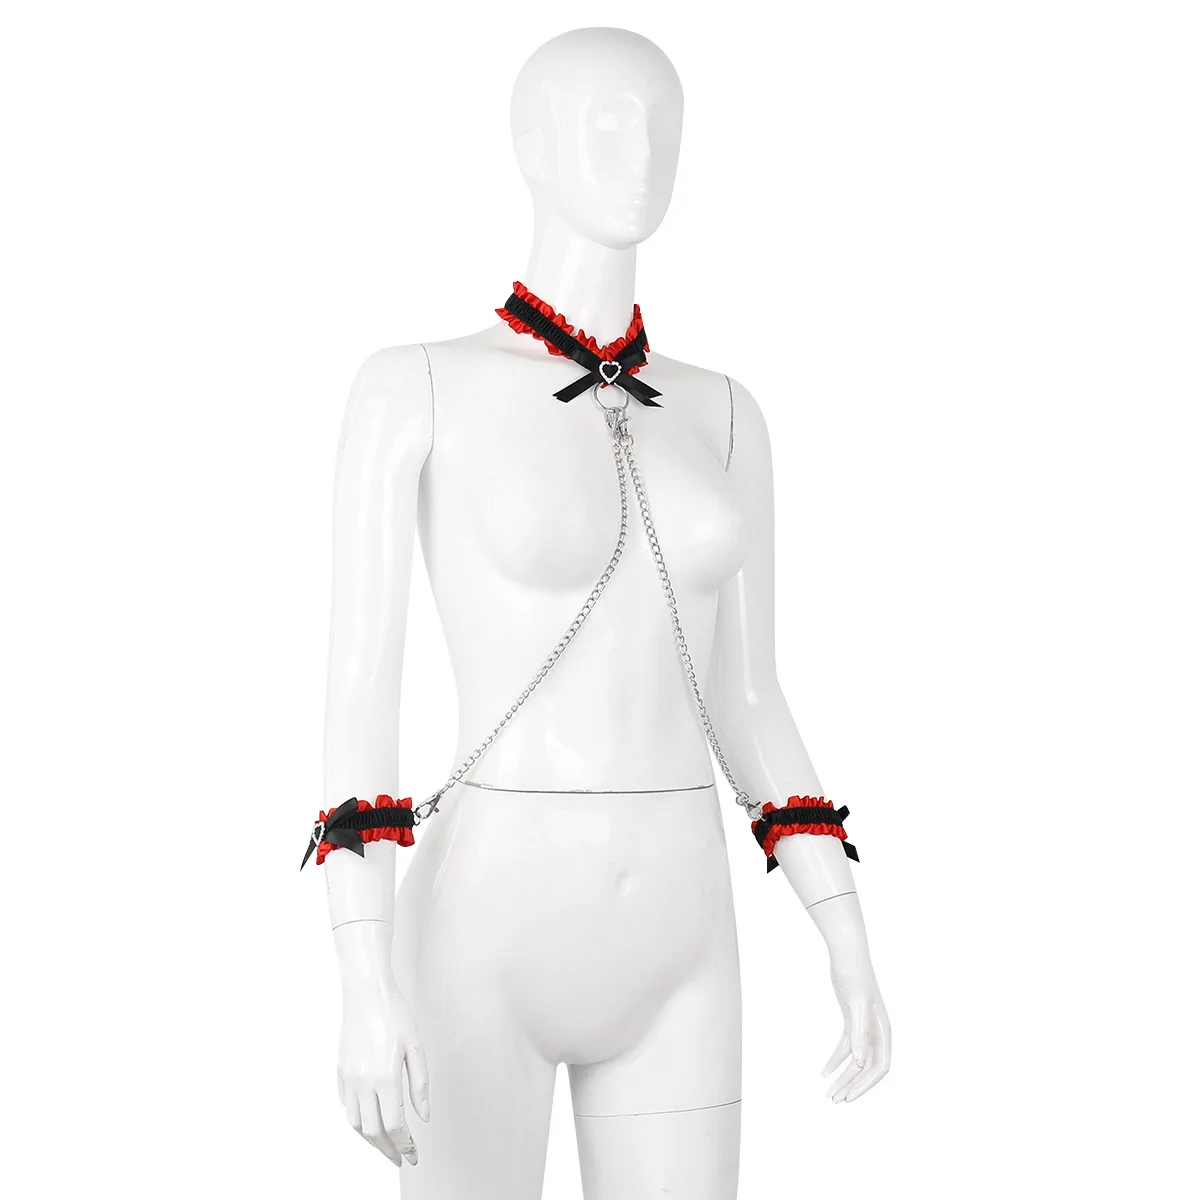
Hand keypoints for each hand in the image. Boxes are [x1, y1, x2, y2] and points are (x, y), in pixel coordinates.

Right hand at [338, 982, 430, 1166]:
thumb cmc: (395, 1014)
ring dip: (371, 1139)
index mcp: (385, 1077)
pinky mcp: (340, 1071)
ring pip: (356, 1123)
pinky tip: (370, 1118)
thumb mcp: (416, 1047)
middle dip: (388, 1150)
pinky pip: (347, 1105)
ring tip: (385, 1144)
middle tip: (400, 1158)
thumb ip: (420, 1084)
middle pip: (373, 1131)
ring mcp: (348, 1078)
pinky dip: (358, 1119)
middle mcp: (363, 1082)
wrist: (366, 993)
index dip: (405, 1145)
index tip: (413, 1155)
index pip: (395, 1126)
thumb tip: (423, 1116)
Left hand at [820, 954, 890, 1102]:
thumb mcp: (857, 1003)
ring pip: (855, 1060)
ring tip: (828, 1092)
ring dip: (843, 1077)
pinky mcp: (851, 1020)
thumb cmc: (854, 974)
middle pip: (867, 1068)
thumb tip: (862, 1063)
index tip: (848, 1097)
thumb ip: (860, 1033)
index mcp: (883, 1030)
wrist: (846, 952)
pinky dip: (835, 1060)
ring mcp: (864, 1026)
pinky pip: (845, 1047)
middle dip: (852, 1085)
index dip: (865, 1085)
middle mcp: (877, 1031)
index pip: (880, 1067)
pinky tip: (823, 1071)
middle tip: (834, 1100)